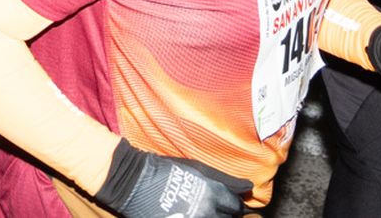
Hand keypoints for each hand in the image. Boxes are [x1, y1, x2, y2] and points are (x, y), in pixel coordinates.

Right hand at [93, 139, 250, 217]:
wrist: (133, 181)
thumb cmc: (164, 169)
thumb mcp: (195, 168)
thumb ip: (223, 179)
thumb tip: (248, 187)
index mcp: (212, 194)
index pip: (236, 207)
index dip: (234, 205)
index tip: (228, 203)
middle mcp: (206, 212)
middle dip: (224, 215)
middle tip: (216, 209)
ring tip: (202, 212)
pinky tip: (191, 216)